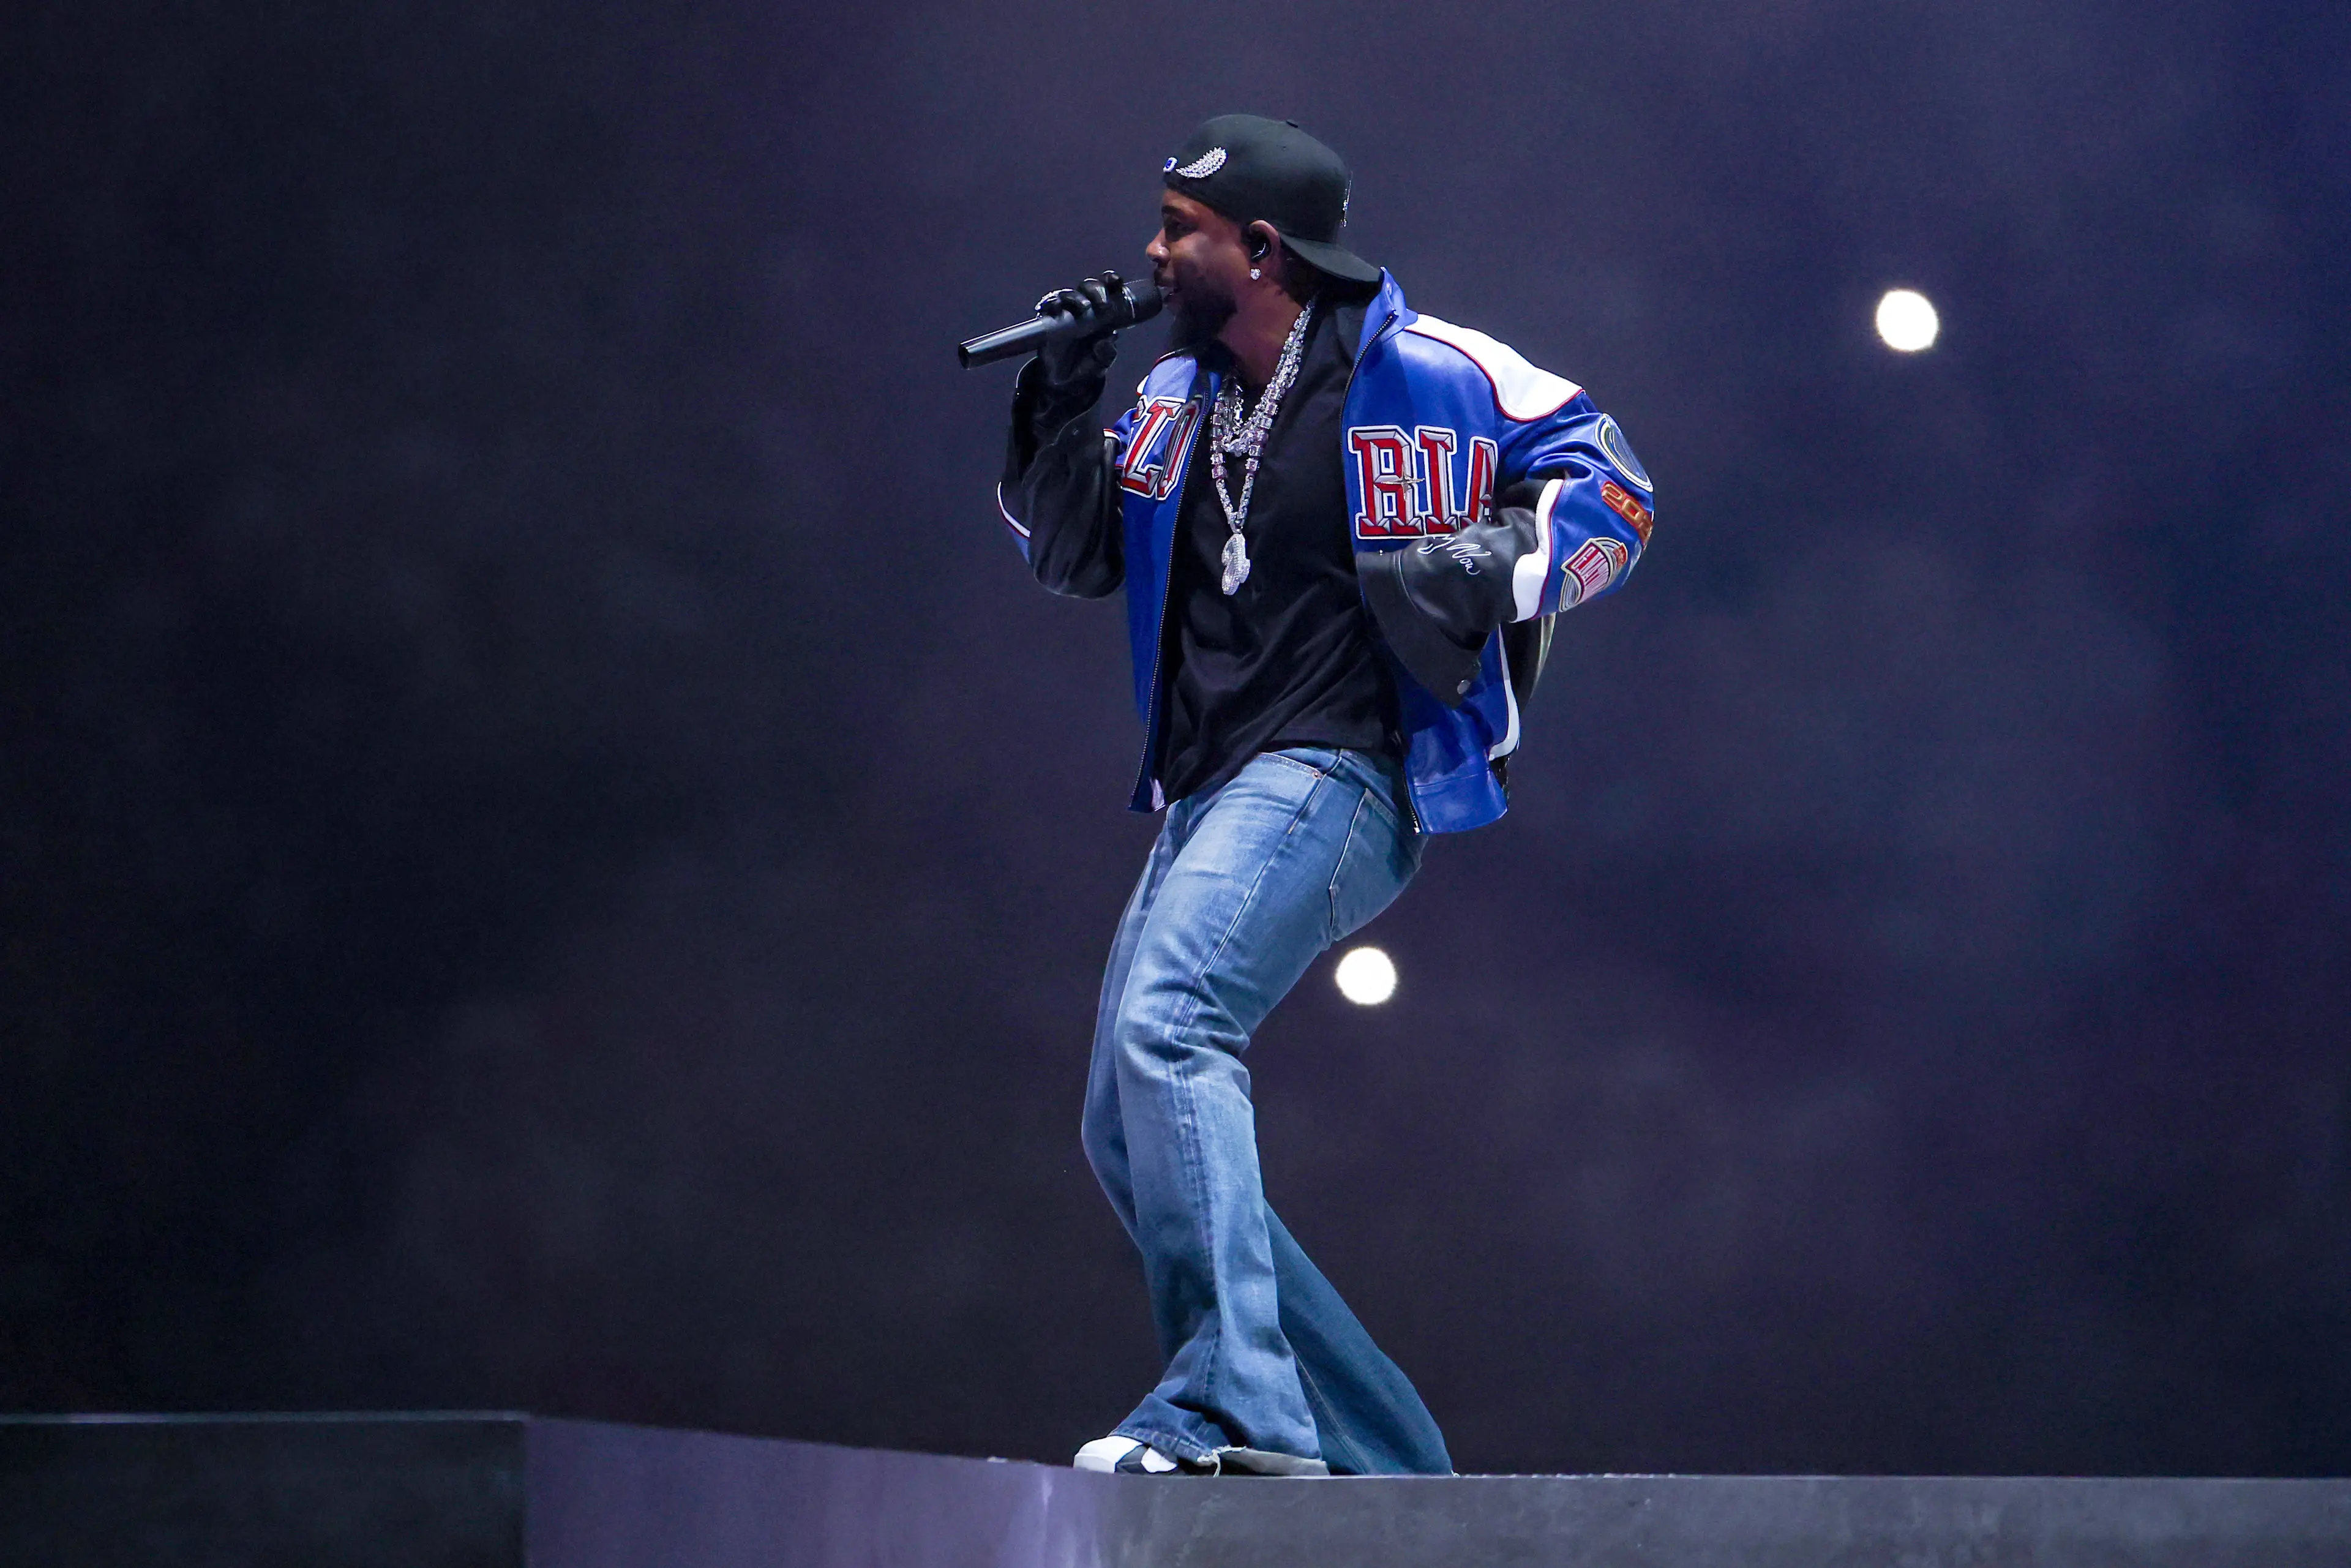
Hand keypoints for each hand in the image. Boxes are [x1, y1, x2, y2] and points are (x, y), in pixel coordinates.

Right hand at [1034, 270, 1126, 392]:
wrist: (1063, 381)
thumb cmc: (1086, 366)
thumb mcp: (1101, 363)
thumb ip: (1106, 353)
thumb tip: (1107, 339)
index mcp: (1101, 313)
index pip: (1108, 290)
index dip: (1111, 281)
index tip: (1117, 282)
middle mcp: (1083, 308)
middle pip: (1088, 287)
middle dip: (1097, 290)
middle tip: (1104, 305)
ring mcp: (1065, 312)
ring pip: (1069, 294)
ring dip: (1076, 297)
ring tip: (1085, 308)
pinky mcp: (1048, 319)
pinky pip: (1048, 306)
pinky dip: (1051, 304)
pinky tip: (1055, 309)